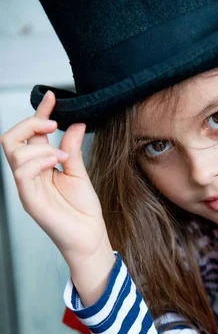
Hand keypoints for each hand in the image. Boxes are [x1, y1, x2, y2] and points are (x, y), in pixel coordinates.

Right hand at [0, 91, 110, 266]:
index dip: (39, 113)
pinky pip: (22, 172)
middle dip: (30, 123)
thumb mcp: (79, 172)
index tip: (53, 97)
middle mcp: (30, 174)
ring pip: (14, 152)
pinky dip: (38, 160)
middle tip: (52, 123)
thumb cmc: (83, 211)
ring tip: (61, 155)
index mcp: (40, 166)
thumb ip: (72, 148)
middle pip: (11, 139)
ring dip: (39, 145)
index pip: (32, 134)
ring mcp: (27, 187)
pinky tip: (56, 162)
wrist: (89, 237)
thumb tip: (75, 123)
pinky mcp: (29, 200)